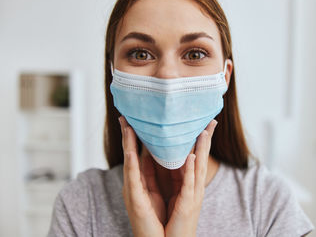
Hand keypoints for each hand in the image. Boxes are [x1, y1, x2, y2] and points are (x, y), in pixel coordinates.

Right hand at [119, 116, 164, 236]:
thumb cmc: (162, 221)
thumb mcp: (165, 194)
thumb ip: (163, 177)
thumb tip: (167, 158)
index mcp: (146, 181)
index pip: (143, 154)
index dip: (140, 137)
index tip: (139, 120)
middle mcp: (137, 184)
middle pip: (133, 154)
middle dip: (130, 135)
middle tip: (125, 116)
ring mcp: (134, 192)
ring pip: (130, 163)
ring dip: (128, 144)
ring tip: (126, 126)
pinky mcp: (135, 201)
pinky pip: (134, 180)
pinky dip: (132, 165)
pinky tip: (132, 152)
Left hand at [165, 119, 217, 236]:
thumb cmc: (172, 222)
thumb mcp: (172, 195)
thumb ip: (171, 178)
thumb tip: (164, 159)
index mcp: (190, 185)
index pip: (196, 158)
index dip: (200, 141)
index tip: (203, 125)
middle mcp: (195, 188)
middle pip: (202, 159)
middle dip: (207, 140)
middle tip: (211, 121)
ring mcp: (193, 196)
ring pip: (198, 168)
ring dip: (202, 149)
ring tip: (204, 131)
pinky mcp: (187, 205)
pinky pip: (189, 184)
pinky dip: (190, 169)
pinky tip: (191, 156)